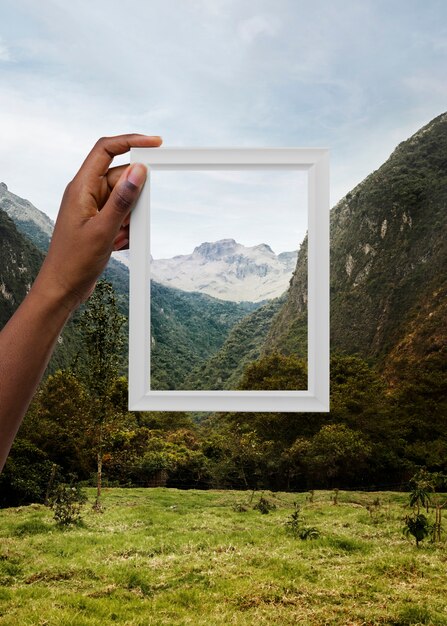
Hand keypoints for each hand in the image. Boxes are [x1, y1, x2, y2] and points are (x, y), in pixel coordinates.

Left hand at [35, 133, 161, 309]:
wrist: (63, 288)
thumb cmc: (74, 261)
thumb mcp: (104, 230)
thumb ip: (123, 199)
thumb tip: (139, 171)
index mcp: (81, 187)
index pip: (106, 150)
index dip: (131, 141)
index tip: (155, 144)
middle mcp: (86, 193)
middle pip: (120, 178)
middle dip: (134, 198)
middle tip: (131, 220)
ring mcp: (92, 208)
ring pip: (123, 201)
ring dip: (129, 220)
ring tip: (117, 239)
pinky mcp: (98, 222)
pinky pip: (121, 217)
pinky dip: (125, 230)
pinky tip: (116, 246)